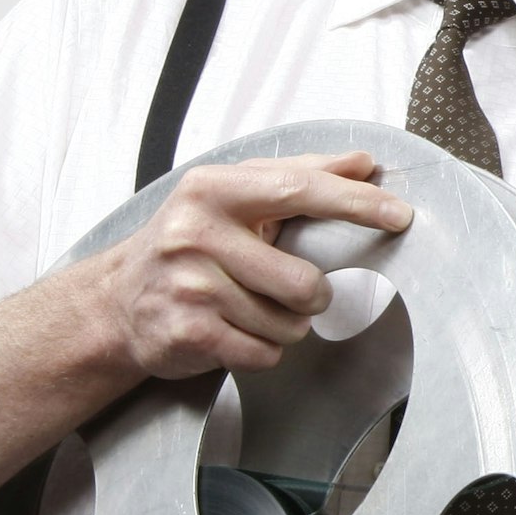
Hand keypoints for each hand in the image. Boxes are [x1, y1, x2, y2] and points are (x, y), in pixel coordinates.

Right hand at [93, 153, 412, 378]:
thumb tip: (362, 161)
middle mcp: (196, 233)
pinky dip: (262, 350)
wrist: (116, 300)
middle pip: (305, 281)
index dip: (357, 204)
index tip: (399, 215)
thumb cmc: (189, 242)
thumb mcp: (234, 194)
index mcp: (213, 189)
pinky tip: (234, 332)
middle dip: (312, 296)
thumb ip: (301, 173)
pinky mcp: (188, 331)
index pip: (300, 190)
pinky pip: (263, 353)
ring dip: (285, 325)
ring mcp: (190, 285)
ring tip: (250, 308)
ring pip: (289, 324)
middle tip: (287, 289)